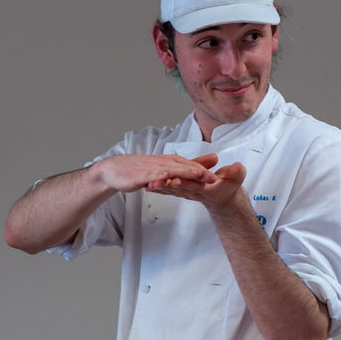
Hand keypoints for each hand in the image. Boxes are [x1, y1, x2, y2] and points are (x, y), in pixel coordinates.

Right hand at [96, 154, 216, 192]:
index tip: (224, 175)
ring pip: (173, 170)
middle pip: (186, 167)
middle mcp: (165, 162)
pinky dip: (161, 176)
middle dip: (202, 171)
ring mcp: (154, 168)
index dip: (208, 170)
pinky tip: (168, 177)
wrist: (116, 170)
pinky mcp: (142, 175)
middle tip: (218, 177)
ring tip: (200, 175)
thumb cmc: (141, 170)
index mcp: (172, 161)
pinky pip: (153, 175)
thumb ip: (187, 166)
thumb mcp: (166, 168)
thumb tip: (209, 162)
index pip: (193, 165)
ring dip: (186, 172)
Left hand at [147, 153, 246, 210]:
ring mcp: (188, 192)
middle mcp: (195, 191)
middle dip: (166, 185)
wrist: (224, 198)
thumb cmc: (229, 187)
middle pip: (178, 188)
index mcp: (206, 187)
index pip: (193, 184)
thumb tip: (238, 167)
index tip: (174, 179)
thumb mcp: (237, 178)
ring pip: (171, 190)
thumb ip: (237, 172)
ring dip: (159, 188)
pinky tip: (149, 186)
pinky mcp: (183, 191)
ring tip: (147, 185)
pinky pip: (169, 190)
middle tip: (153, 183)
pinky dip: (160, 188)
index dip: (184, 182)